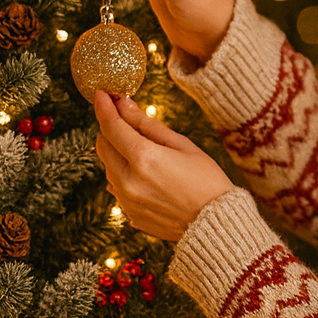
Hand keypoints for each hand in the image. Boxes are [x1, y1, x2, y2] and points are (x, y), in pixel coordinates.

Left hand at [92, 90, 233, 241]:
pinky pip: (117, 187)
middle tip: (126, 121)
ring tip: (146, 152)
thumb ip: (147, 124)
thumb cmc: (206, 180)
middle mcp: (129, 181)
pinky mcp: (130, 214)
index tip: (100, 93)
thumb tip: (123, 104)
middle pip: (102, 146)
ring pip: (108, 167)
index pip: (111, 127)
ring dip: (117, 153)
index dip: (103, 107)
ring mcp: (127, 201)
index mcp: (144, 159)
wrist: (216, 224)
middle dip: (111, 130)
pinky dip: (125, 175)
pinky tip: (149, 176)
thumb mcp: (182, 145)